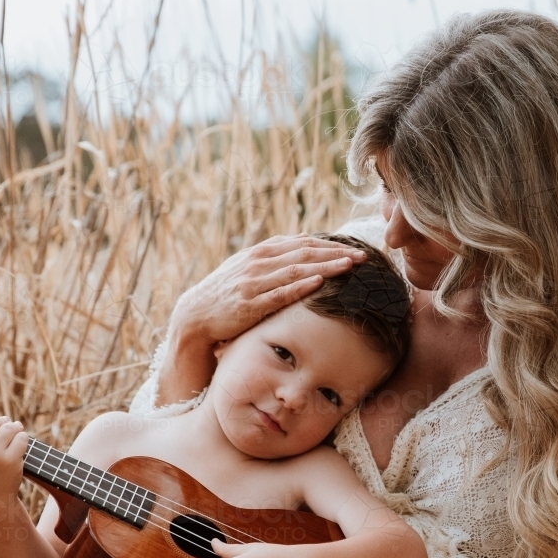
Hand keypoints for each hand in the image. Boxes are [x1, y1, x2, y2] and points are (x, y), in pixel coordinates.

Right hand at [173, 235, 366, 344]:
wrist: (195, 313)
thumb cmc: (226, 292)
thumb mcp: (249, 268)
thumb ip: (275, 257)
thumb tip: (306, 243)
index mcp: (261, 252)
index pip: (302, 243)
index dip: (329, 245)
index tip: (353, 247)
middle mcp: (258, 263)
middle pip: (304, 254)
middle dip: (335, 254)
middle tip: (362, 256)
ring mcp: (253, 283)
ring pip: (295, 271)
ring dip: (325, 267)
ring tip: (349, 266)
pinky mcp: (249, 304)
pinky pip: (278, 294)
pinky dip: (299, 286)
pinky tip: (318, 282)